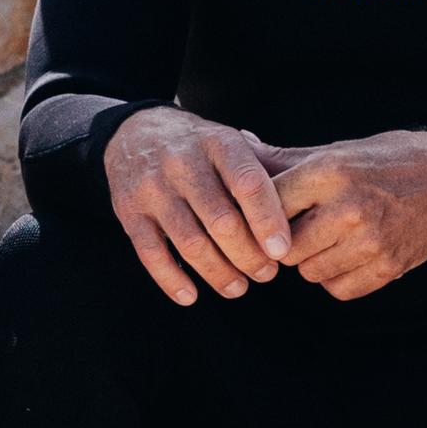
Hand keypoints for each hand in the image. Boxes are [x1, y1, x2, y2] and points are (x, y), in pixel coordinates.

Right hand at [101, 106, 292, 306]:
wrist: (135, 132)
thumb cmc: (198, 147)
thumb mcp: (229, 142)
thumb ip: (260, 173)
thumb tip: (297, 218)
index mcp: (217, 142)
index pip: (248, 184)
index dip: (268, 221)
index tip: (282, 251)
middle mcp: (182, 162)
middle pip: (222, 221)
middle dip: (249, 256)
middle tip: (266, 273)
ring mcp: (152, 188)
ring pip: (190, 243)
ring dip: (219, 273)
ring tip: (238, 287)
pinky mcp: (128, 212)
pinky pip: (151, 254)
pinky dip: (172, 280)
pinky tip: (191, 296)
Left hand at [269, 130, 426, 300]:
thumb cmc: (383, 160)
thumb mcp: (335, 151)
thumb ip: (285, 158)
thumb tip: (241, 144)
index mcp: (330, 172)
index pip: (268, 204)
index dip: (261, 214)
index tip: (265, 216)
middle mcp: (349, 207)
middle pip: (285, 248)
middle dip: (286, 244)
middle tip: (302, 231)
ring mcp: (371, 240)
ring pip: (310, 272)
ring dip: (313, 262)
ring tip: (330, 240)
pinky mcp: (388, 266)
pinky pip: (339, 289)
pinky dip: (338, 278)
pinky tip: (349, 256)